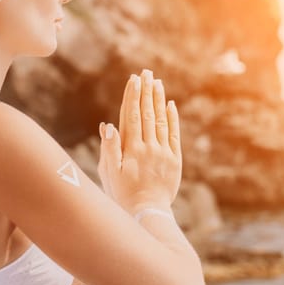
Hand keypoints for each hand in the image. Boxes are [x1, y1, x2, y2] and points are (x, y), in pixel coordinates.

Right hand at [97, 69, 181, 209]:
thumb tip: (108, 125)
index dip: (132, 96)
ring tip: (156, 82)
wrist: (148, 212)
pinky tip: (170, 104)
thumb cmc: (123, 193)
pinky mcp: (174, 159)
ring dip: (158, 99)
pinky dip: (172, 118)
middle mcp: (148, 147)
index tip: (134, 80)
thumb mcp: (109, 173)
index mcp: (130, 149)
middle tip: (146, 72)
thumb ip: (109, 148)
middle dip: (146, 91)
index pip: (131, 116)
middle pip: (146, 113)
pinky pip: (174, 134)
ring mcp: (163, 152)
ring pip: (160, 120)